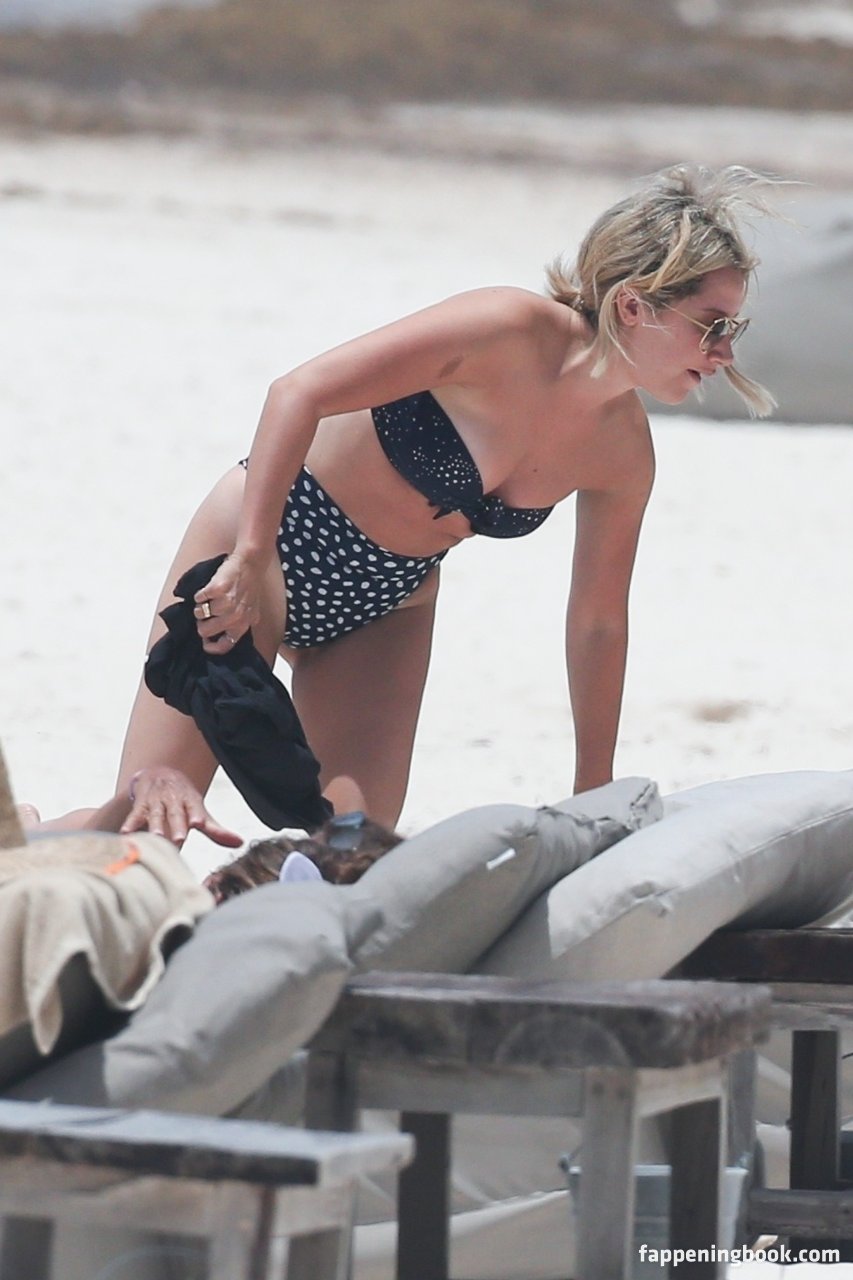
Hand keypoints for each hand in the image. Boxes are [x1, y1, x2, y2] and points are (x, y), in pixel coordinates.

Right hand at [120, 767, 242, 849]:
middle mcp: (173, 799)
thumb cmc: (184, 800)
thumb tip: (240, 843)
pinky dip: (130, 823)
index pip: (194, 807)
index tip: (198, 823)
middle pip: (175, 813)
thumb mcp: (199, 810)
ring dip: (154, 825)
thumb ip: (216, 830)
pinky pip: (135, 815)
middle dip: (177, 825)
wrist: (158, 773)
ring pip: (155, 814)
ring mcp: (156, 801)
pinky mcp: (140, 805)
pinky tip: (126, 833)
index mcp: (190, 800)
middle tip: (179, 838)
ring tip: (155, 837)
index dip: (196, 814)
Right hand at [192, 551, 261, 654]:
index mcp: (244, 624)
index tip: (205, 642)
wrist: (250, 564)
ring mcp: (226, 603)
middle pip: (205, 631)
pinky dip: (200, 595)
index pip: (224, 645)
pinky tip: (208, 590)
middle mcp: (235, 616)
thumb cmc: (250, 586)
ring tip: (209, 600)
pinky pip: (198, 598)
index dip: (211, 646)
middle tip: (206, 615)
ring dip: (200, 607)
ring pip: (199, 614)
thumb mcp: (251, 610)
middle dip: (201, 624)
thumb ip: (239, 625)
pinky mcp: (216, 589)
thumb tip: (221, 639)